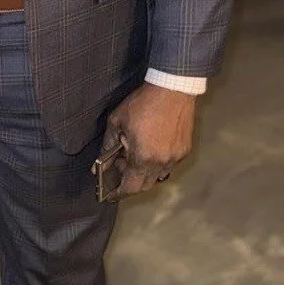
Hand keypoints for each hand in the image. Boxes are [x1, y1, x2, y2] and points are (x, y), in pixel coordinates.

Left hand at [103, 83, 197, 198]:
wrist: (172, 89)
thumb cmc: (143, 104)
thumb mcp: (117, 123)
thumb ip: (107, 148)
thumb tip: (98, 166)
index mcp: (143, 158)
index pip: (130, 188)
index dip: (118, 194)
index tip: (110, 195)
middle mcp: (162, 163)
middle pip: (144, 185)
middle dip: (130, 181)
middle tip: (119, 166)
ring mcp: (175, 158)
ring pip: (157, 176)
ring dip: (144, 172)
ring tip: (134, 153)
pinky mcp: (184, 150)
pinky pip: (168, 165)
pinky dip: (156, 163)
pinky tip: (150, 147)